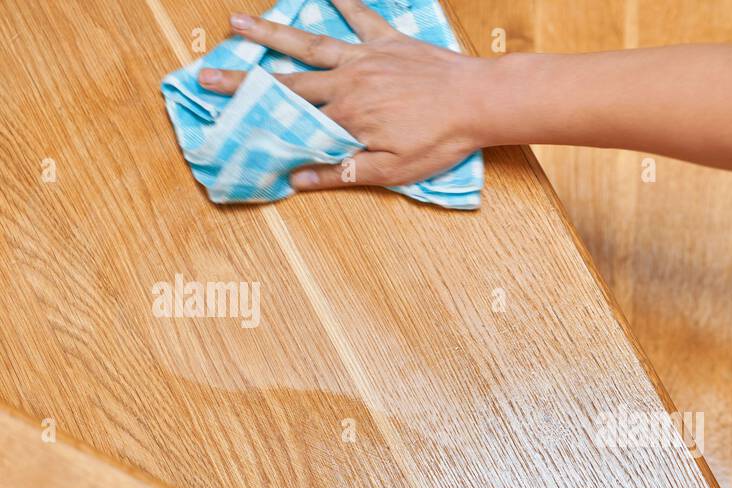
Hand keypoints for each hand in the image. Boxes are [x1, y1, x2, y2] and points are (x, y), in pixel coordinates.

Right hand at [198, 1, 492, 189]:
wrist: (478, 103)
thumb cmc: (439, 141)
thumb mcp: (392, 170)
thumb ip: (343, 173)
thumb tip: (297, 180)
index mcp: (345, 116)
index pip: (290, 116)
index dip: (253, 113)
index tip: (220, 111)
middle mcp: (347, 82)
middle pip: (286, 79)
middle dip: (244, 77)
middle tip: (207, 72)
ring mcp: (366, 57)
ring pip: (310, 43)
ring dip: (272, 33)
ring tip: (238, 21)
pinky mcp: (389, 41)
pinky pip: (360, 16)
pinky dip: (343, 1)